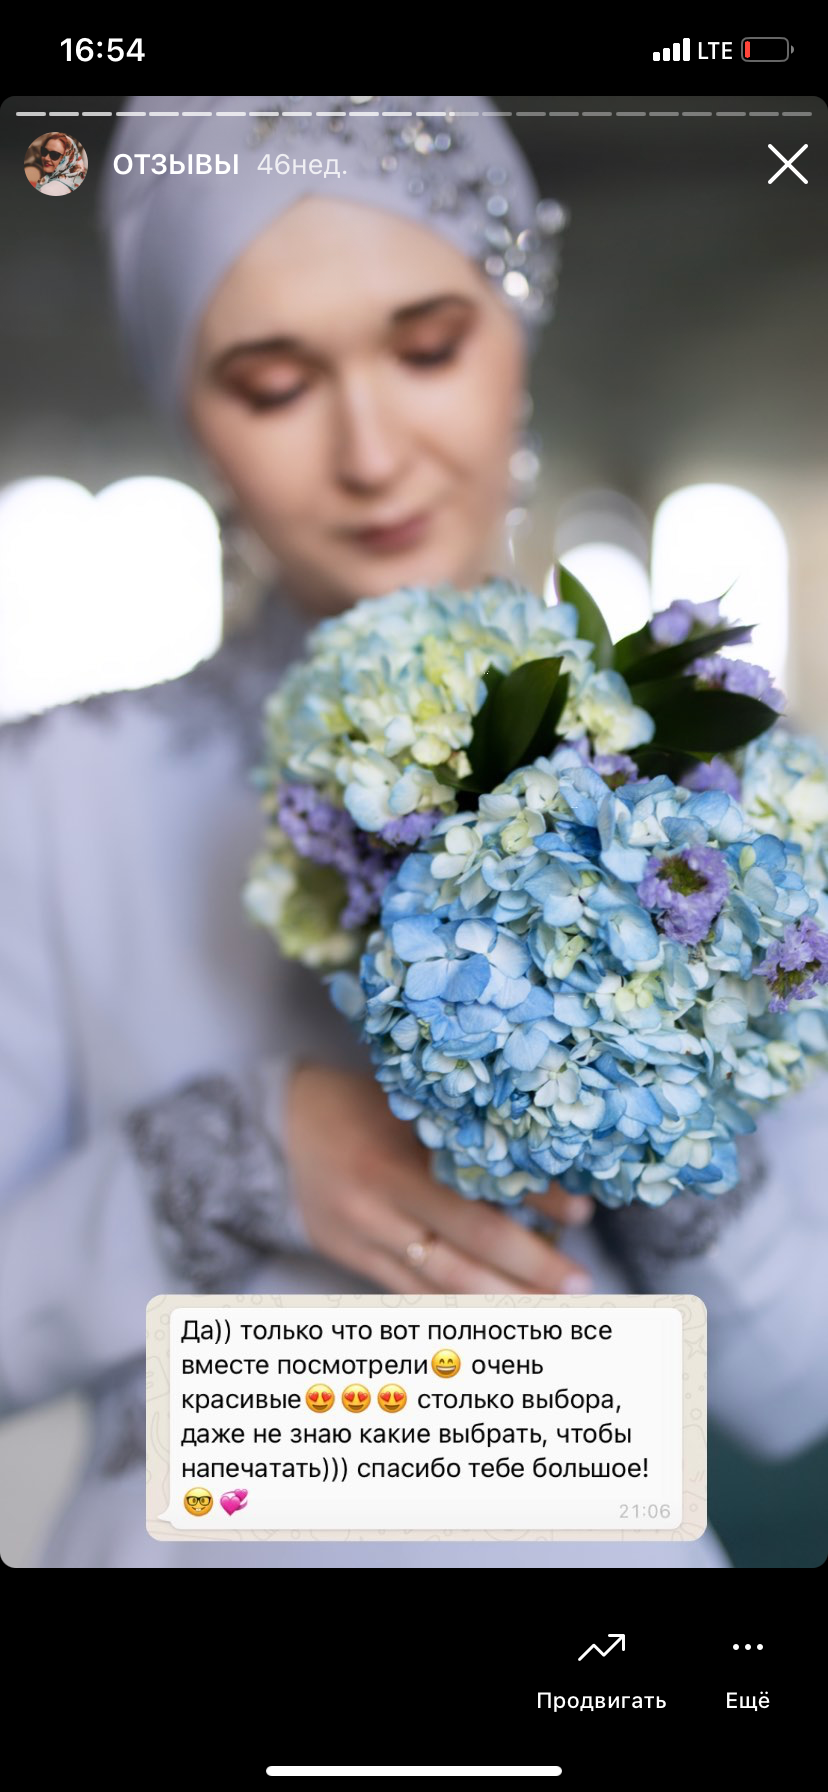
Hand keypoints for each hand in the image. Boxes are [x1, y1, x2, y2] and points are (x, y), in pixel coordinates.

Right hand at [283, 1064, 594, 1293]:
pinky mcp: (349, 1259)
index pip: (476, 1192)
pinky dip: (455, 1304)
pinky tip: (495, 1314)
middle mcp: (376, 1205)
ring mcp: (361, 1239)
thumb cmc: (361, 1103)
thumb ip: (462, 1138)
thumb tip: (546, 1164)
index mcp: (394, 1160)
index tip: (582, 1212)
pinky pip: (410, 1291)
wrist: (282, 1123)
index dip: (533, 1205)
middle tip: (583, 1282)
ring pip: (440, 1283)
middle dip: (529, 1270)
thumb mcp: (411, 1106)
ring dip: (501, 1299)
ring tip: (552, 1309)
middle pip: (464, 1249)